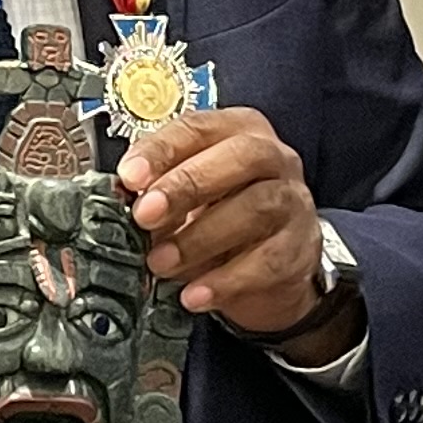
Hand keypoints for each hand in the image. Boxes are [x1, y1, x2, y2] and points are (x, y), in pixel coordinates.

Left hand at [116, 108, 327, 342]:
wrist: (273, 265)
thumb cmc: (223, 214)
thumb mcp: (188, 197)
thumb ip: (158, 191)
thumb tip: (122, 201)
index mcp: (238, 131)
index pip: (199, 128)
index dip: (162, 150)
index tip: (130, 176)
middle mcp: (273, 158)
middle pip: (240, 157)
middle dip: (187, 184)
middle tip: (145, 215)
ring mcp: (294, 202)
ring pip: (256, 208)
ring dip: (200, 237)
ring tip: (160, 262)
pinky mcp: (300, 247)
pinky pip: (268, 261)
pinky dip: (226, 280)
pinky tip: (194, 295)